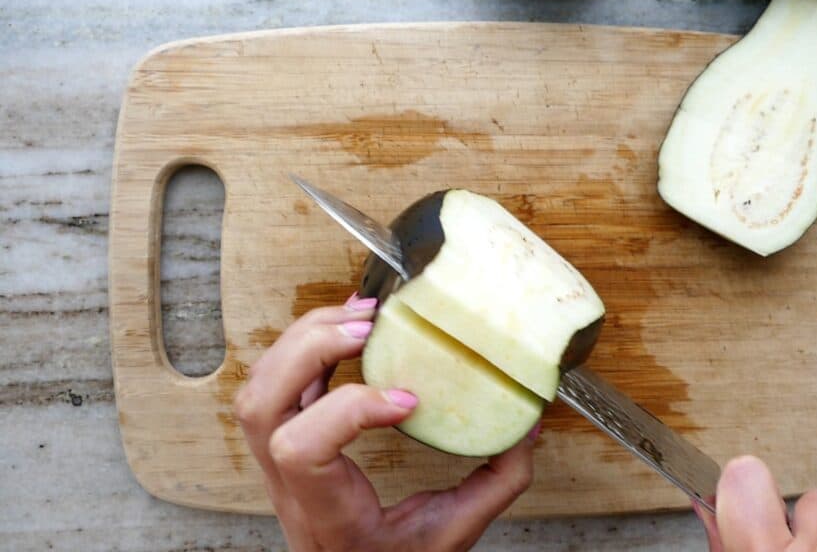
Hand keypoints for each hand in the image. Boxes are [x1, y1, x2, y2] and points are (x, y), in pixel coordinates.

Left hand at [233, 293, 538, 551]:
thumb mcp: (453, 534)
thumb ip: (495, 483)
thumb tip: (526, 427)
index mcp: (328, 514)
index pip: (303, 451)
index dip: (350, 409)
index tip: (408, 400)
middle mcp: (290, 487)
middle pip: (264, 406)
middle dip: (312, 350)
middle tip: (370, 327)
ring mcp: (277, 465)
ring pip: (259, 388)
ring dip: (305, 339)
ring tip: (360, 316)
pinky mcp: (283, 443)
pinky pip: (275, 383)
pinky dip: (306, 344)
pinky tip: (346, 325)